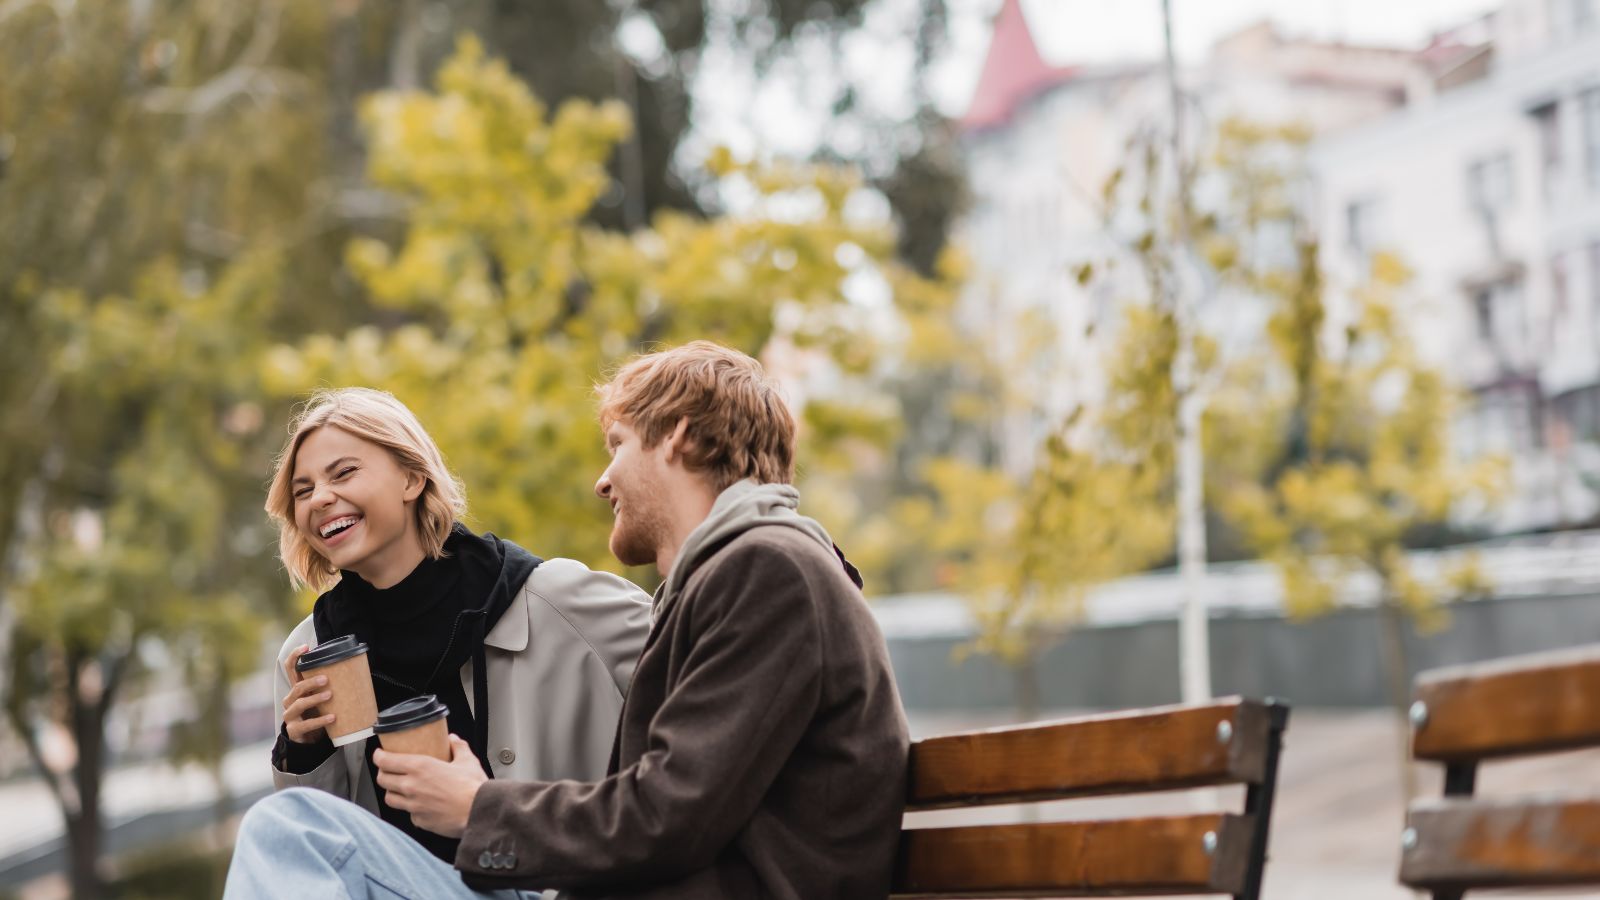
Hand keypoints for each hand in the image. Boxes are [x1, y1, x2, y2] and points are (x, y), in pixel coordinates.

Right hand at [281, 645, 335, 744]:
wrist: (308, 741)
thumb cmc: (316, 714)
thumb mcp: (320, 698)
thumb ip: (328, 686)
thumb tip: (354, 668)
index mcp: (297, 689)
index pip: (290, 669)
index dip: (295, 656)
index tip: (306, 647)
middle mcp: (290, 700)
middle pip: (297, 687)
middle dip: (311, 682)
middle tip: (326, 679)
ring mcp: (290, 715)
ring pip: (300, 703)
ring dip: (315, 698)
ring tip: (330, 695)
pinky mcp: (294, 730)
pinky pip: (307, 724)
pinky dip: (320, 720)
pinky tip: (332, 718)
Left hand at [373, 735, 488, 838]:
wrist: (478, 812)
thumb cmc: (473, 788)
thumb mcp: (467, 761)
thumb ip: (458, 747)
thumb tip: (453, 740)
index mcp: (420, 767)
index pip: (385, 761)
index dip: (379, 756)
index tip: (380, 754)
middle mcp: (411, 786)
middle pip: (382, 779)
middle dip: (383, 773)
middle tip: (389, 770)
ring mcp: (413, 805)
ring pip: (389, 798)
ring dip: (392, 792)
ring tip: (399, 789)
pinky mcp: (419, 820)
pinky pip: (408, 813)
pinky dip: (410, 809)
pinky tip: (419, 805)